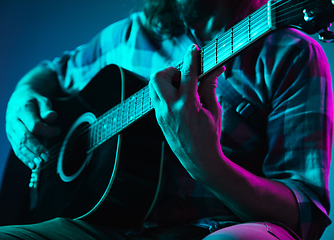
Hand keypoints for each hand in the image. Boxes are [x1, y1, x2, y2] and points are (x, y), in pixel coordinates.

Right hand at [6, 86, 59, 168]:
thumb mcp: (42, 100)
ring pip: (19, 146)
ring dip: (30, 157)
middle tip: (46, 158)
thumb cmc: (34, 100)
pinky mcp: (11, 137)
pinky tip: (33, 165)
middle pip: (24, 138)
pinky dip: (25, 159)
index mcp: (22, 110)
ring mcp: (10, 130)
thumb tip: (51, 117)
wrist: (19, 98)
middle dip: (36, 149)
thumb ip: (47, 109)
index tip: (57, 131)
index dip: (47, 131)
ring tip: (40, 165)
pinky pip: (17, 149)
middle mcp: (13, 121)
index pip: (33, 125)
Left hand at [149, 44, 224, 179]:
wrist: (198, 160)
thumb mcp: (214, 110)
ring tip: (181, 87)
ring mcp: (160, 114)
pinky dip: (164, 90)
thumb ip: (210, 87)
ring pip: (153, 85)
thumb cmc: (210, 136)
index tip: (193, 48)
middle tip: (184, 76)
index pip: (187, 74)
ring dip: (165, 80)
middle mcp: (169, 108)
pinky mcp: (157, 118)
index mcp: (187, 106)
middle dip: (171, 70)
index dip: (191, 58)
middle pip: (159, 76)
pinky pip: (155, 96)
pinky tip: (177, 97)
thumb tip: (214, 69)